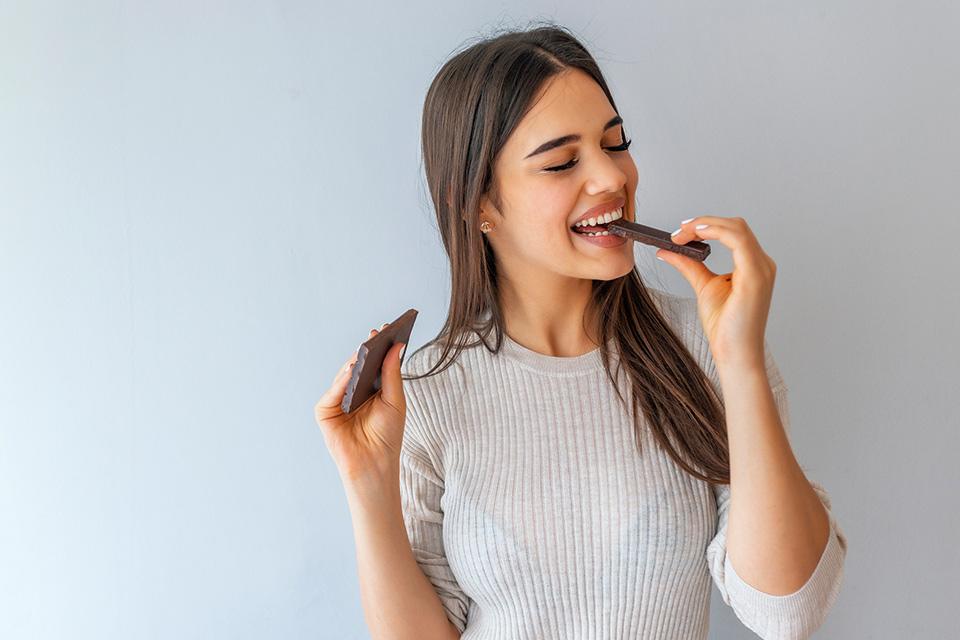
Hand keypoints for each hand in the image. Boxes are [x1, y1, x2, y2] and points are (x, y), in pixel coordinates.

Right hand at [314, 324, 407, 484]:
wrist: (375, 463)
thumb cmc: (387, 435)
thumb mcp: (395, 400)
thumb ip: (392, 373)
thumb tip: (396, 346)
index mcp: (370, 389)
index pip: (373, 364)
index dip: (378, 347)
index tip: (385, 329)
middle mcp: (353, 392)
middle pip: (357, 367)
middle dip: (366, 351)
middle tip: (375, 334)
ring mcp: (337, 401)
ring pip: (343, 376)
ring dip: (353, 363)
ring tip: (364, 350)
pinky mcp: (325, 412)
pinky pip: (332, 393)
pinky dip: (341, 382)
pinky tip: (351, 372)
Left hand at [655, 216, 776, 366]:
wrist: (734, 353)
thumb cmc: (725, 326)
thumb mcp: (702, 286)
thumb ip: (688, 265)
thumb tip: (668, 249)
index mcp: (753, 265)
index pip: (733, 232)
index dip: (706, 225)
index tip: (680, 231)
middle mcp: (762, 264)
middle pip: (735, 225)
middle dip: (703, 222)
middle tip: (677, 232)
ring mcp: (761, 269)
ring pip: (737, 228)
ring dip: (706, 224)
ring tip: (681, 234)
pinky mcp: (755, 276)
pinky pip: (738, 240)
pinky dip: (716, 231)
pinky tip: (696, 235)